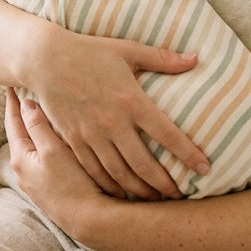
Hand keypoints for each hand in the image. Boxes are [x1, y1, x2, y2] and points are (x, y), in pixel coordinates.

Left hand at [4, 88, 110, 231]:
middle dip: (22, 113)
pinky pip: (42, 156)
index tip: (11, 82)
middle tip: (24, 91)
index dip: (12, 101)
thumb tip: (25, 104)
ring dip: (34, 127)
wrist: (89, 220)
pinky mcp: (49, 186)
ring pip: (32, 145)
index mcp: (20, 157)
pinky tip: (53, 138)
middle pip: (20, 133)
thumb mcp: (53, 150)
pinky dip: (44, 142)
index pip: (12, 122)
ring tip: (39, 110)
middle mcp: (23, 170)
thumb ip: (38, 126)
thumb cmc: (72, 184)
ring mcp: (36, 180)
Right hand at [26, 29, 208, 199]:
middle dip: (165, 184)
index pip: (168, 134)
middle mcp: (113, 122)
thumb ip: (163, 58)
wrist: (44, 59)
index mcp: (131, 100)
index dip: (189, 154)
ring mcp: (91, 134)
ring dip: (139, 191)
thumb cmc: (89, 51)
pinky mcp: (73, 140)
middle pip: (144, 164)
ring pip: (119, 174)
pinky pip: (94, 171)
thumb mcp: (128, 50)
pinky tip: (122, 194)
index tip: (205, 168)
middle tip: (181, 195)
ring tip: (155, 200)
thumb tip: (196, 58)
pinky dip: (110, 186)